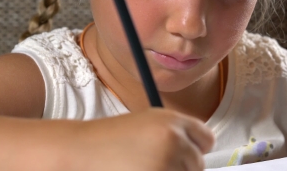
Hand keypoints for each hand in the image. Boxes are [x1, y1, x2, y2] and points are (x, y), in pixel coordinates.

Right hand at [70, 108, 214, 170]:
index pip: (207, 139)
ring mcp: (165, 162)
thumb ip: (175, 134)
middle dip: (180, 167)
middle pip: (198, 164)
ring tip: (142, 168)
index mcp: (173, 120)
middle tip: (153, 164)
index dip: (195, 149)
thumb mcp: (147, 124)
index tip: (184, 156)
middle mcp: (173, 139)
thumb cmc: (110, 140)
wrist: (79, 150)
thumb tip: (199, 156)